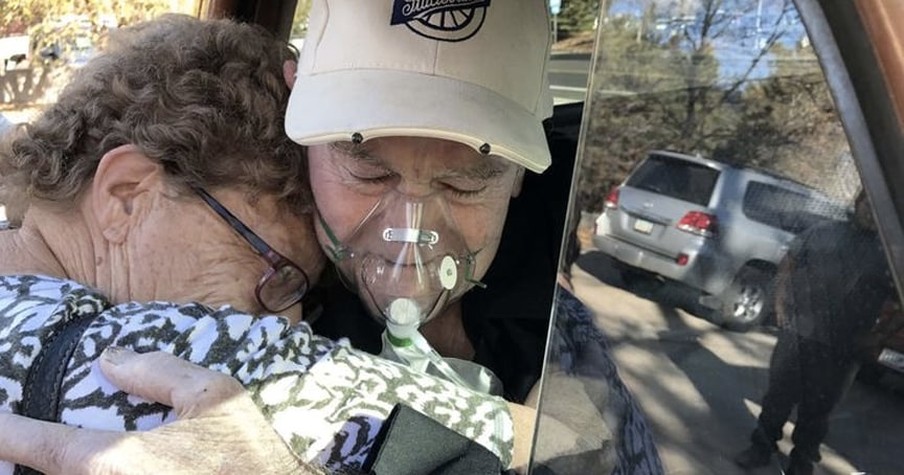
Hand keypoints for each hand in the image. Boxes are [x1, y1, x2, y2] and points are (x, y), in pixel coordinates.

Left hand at [0, 348, 317, 474]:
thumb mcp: (212, 395)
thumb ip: (156, 371)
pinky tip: (89, 468)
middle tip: (14, 440)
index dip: (3, 431)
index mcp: (116, 461)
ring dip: (53, 471)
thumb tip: (110, 359)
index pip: (38, 444)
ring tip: (47, 457)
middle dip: (23, 458)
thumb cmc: (249, 453)